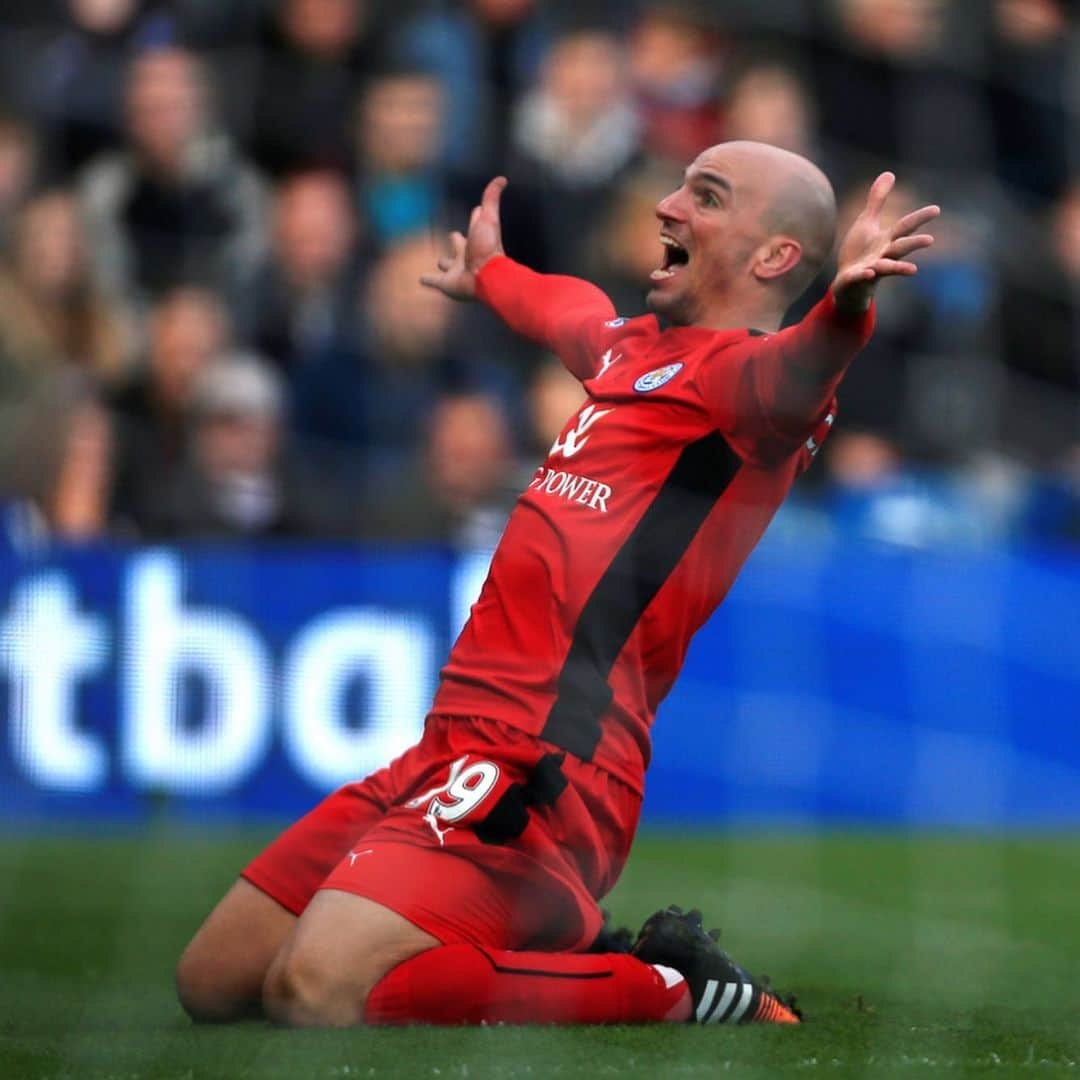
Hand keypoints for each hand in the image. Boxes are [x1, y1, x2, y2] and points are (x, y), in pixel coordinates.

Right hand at [420, 176, 506, 300]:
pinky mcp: (446, 283)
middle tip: (453, 236)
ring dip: (443, 264)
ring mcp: (455, 269)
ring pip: (447, 264)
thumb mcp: (488, 218)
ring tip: (440, 263)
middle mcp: (465, 254)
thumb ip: (491, 199)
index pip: (475, 223)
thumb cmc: (488, 247)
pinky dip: (427, 280)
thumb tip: (502, 179)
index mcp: (475, 238)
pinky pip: (434, 281)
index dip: (476, 217)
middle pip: (459, 245)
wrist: (486, 276)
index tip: (477, 210)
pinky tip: (421, 279)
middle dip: (456, 241)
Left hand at [832, 172, 939, 313]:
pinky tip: (868, 272)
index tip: (937, 209)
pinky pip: (860, 278)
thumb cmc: (859, 252)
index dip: (919, 218)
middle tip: (930, 240)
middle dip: (914, 244)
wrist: (847, 284)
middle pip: (901, 248)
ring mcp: (871, 270)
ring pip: (887, 268)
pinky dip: (864, 276)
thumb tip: (889, 173)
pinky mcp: (854, 280)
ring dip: (898, 268)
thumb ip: (877, 201)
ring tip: (913, 270)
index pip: (906, 227)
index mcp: (887, 241)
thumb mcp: (866, 223)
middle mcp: (883, 256)